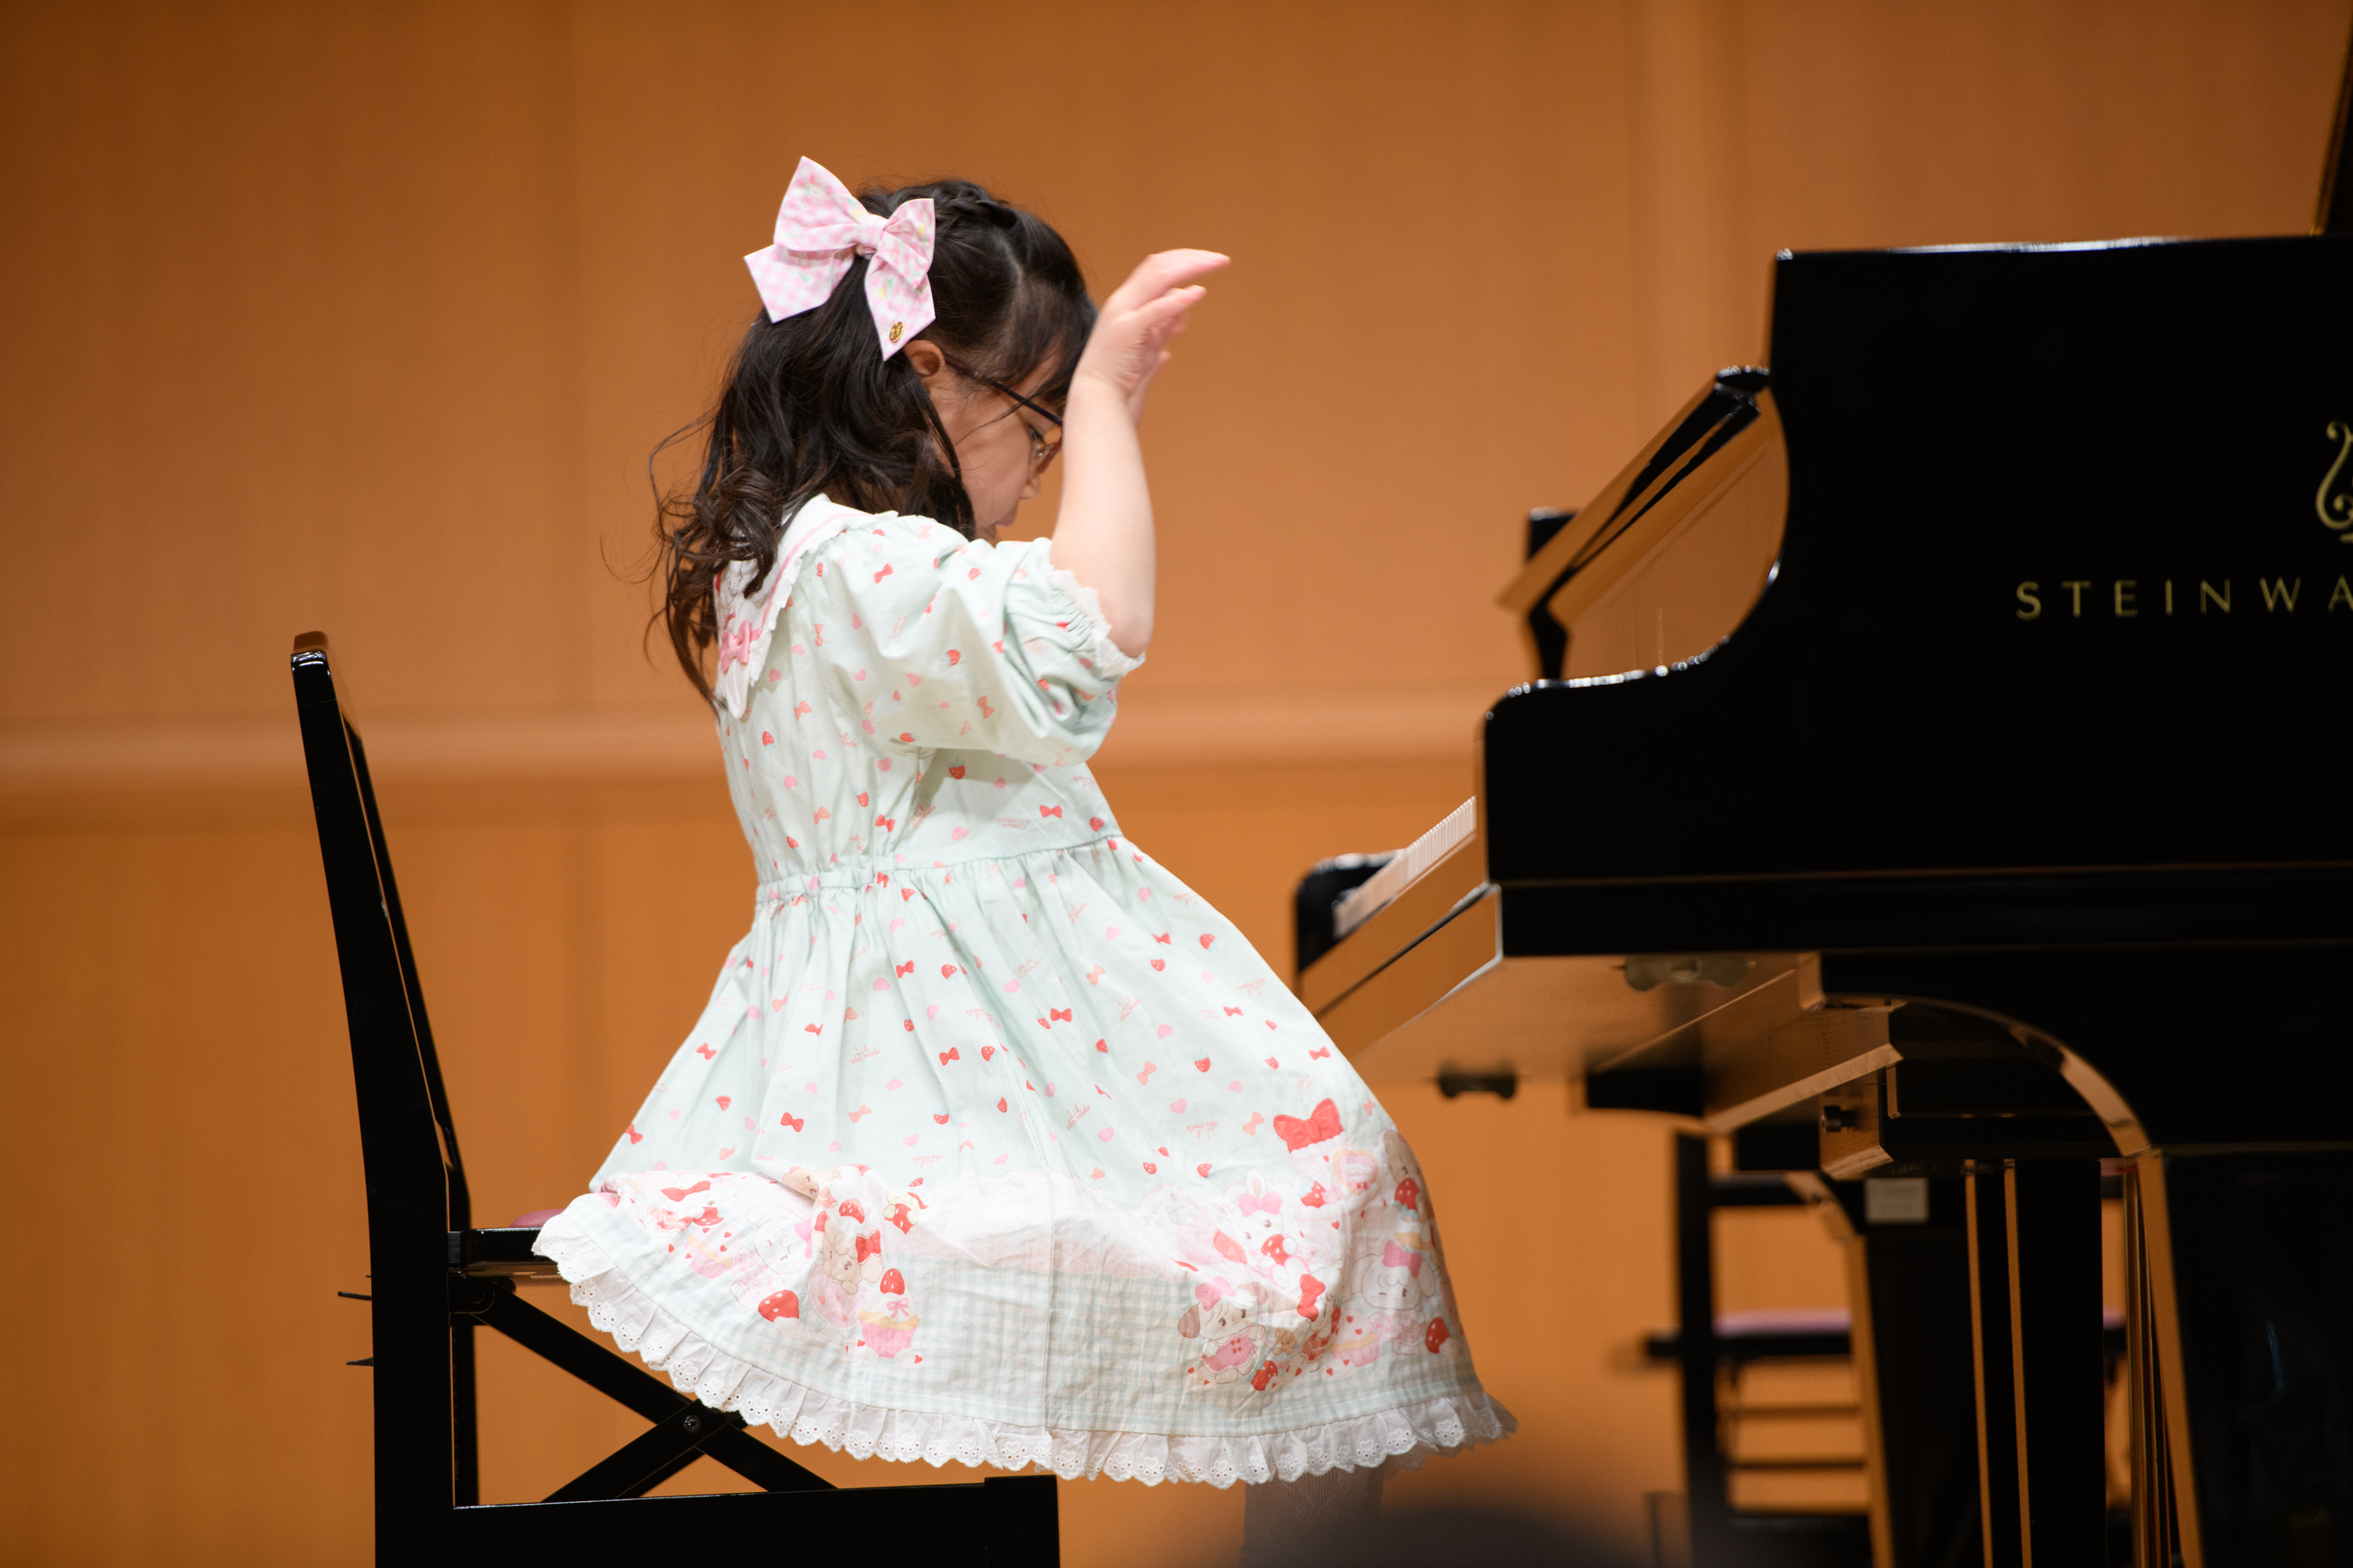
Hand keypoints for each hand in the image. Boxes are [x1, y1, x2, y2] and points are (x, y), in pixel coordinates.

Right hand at [1073, 249, 1228, 423]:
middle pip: (1158, 265)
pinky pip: (1155, 309)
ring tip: (1217, 264)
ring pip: (1158, 277)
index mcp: (1127, 304)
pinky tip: (1198, 292)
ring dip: (1191, 267)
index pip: (1155, 269)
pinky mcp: (1126, 331)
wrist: (1096, 399)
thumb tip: (1181, 322)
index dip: (1183, 260)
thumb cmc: (1119, 380)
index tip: (1209, 261)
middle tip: (1221, 260)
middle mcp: (1123, 302)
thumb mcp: (1148, 349)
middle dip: (1192, 257)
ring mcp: (1123, 314)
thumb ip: (1163, 332)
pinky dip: (1178, 299)